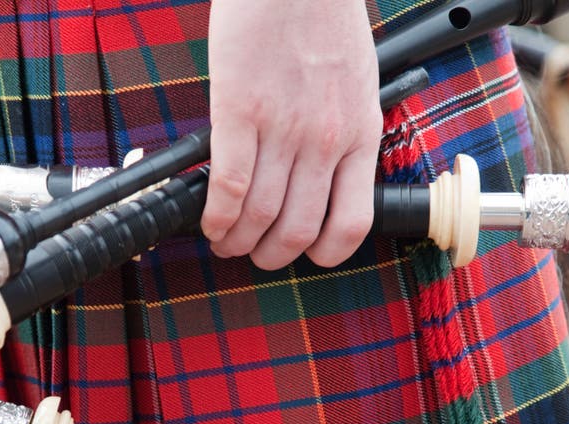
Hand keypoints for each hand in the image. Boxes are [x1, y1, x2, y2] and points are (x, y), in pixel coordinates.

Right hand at [201, 0, 382, 269]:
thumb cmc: (322, 15)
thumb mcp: (355, 82)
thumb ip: (341, 129)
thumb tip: (316, 172)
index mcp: (359, 134)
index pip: (351, 223)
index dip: (324, 253)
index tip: (306, 252)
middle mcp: (325, 140)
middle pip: (297, 230)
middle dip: (269, 255)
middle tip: (253, 253)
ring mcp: (283, 129)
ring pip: (260, 217)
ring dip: (236, 241)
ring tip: (224, 241)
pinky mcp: (240, 111)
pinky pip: (229, 185)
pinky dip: (215, 215)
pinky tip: (208, 219)